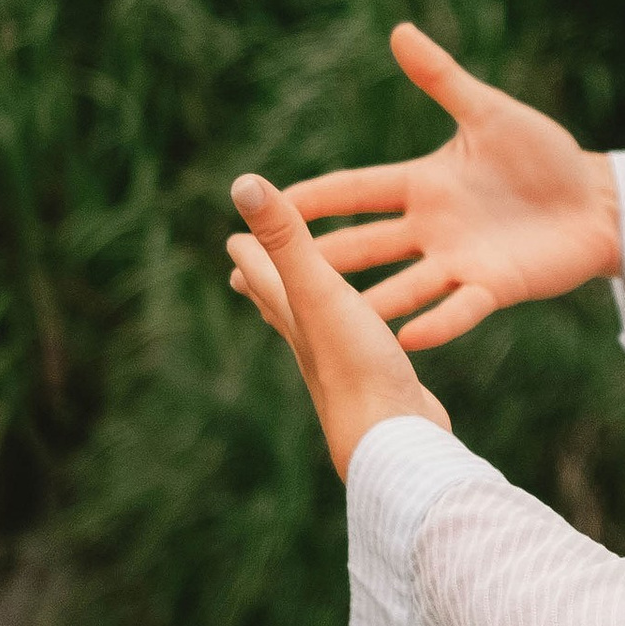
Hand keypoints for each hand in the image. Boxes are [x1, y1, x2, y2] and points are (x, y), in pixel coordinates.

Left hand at [226, 176, 454, 478]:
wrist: (392, 442)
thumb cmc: (356, 365)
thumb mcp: (320, 290)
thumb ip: (285, 238)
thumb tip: (242, 183)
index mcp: (296, 315)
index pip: (262, 276)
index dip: (248, 251)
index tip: (232, 236)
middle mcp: (311, 344)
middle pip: (279, 307)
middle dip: (264, 283)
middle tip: (245, 270)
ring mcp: (343, 369)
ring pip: (318, 332)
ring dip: (304, 313)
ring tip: (299, 305)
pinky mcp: (377, 384)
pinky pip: (360, 352)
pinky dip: (354, 338)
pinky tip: (369, 347)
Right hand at [270, 23, 621, 354]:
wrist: (596, 201)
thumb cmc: (543, 154)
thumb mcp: (489, 112)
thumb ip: (442, 79)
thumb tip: (398, 31)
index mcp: (421, 184)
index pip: (354, 191)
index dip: (312, 197)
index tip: (261, 200)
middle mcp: (429, 229)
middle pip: (363, 246)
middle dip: (319, 258)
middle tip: (265, 274)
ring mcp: (457, 262)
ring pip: (401, 286)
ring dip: (367, 303)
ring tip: (328, 322)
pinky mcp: (493, 287)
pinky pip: (459, 309)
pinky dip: (436, 323)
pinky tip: (408, 338)